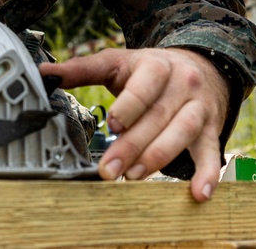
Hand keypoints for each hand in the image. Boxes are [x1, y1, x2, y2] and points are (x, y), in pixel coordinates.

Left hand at [39, 47, 229, 202]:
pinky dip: (209, 173)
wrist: (201, 66)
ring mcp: (199, 107)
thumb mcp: (118, 62)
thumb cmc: (152, 70)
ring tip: (133, 176)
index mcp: (156, 66)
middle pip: (158, 116)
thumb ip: (82, 69)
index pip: (144, 86)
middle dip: (132, 145)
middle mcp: (182, 84)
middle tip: (108, 169)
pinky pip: (211, 152)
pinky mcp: (211, 129)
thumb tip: (44, 74)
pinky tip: (199, 192)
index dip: (129, 106)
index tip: (112, 123)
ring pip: (182, 133)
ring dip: (158, 157)